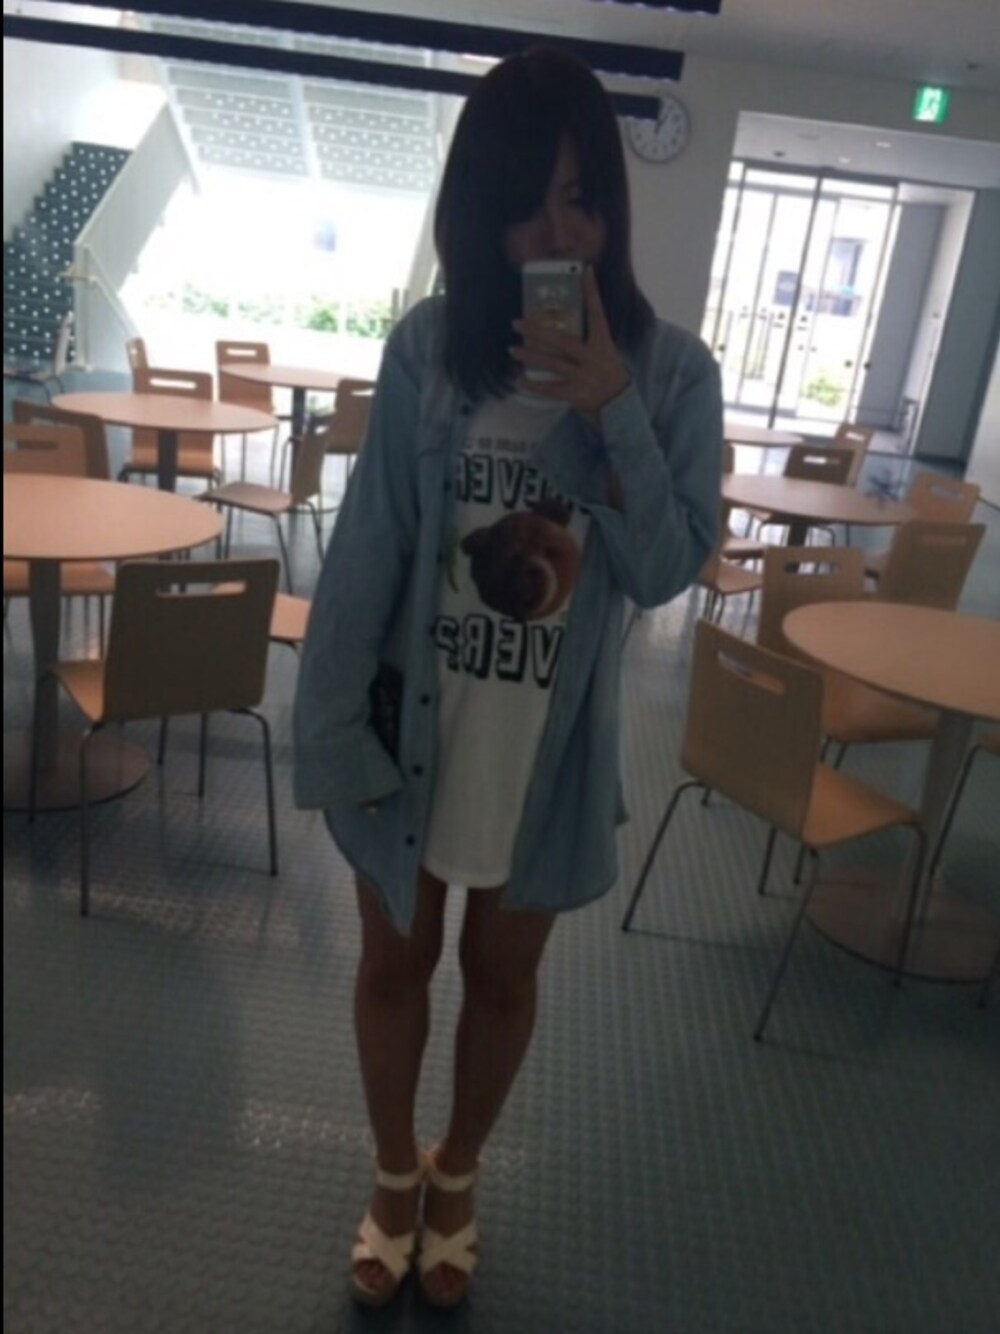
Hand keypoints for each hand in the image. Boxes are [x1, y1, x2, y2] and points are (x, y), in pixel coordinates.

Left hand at [510, 266, 628, 417]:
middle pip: (563, 340)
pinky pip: (550, 389)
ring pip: (552, 363)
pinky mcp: (576, 394)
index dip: (592, 292)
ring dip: (530, 356)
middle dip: (538, 331)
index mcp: (602, 343)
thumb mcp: (603, 351)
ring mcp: (584, 377)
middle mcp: (593, 358)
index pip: (597, 313)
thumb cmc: (605, 372)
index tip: (585, 271)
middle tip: (517, 323)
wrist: (618, 404)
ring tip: (513, 350)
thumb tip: (557, 323)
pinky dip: (533, 385)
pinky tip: (519, 380)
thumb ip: (585, 337)